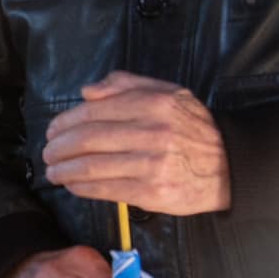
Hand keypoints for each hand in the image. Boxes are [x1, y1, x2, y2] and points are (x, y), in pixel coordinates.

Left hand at [43, 72, 230, 214]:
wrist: (230, 166)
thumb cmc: (193, 128)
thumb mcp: (169, 93)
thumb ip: (127, 85)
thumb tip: (87, 91)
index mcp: (153, 104)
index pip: (93, 112)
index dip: (65, 123)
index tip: (52, 131)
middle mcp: (152, 133)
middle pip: (87, 139)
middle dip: (58, 147)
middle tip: (47, 153)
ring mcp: (152, 164)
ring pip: (92, 166)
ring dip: (64, 170)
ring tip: (53, 171)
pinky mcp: (152, 192)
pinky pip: (106, 189)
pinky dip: (82, 187)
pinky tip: (72, 184)